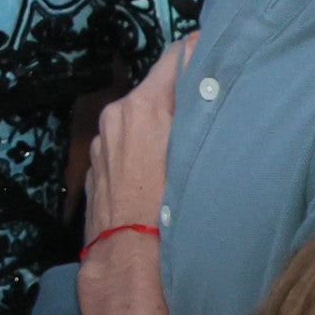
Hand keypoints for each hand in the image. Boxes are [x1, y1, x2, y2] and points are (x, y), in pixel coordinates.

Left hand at [79, 32, 190, 251]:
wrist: (128, 260)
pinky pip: (124, 147)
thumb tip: (210, 75)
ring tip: (187, 146)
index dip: (198, 55)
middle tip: (211, 109)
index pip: (174, 57)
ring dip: (160, 126)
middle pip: (156, 90)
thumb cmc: (169, 209)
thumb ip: (199, 110)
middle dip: (181, 97)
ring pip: (139, 120)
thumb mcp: (195, 152)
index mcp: (140, 107)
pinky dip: (141, 150)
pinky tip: (160, 173)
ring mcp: (100, 144)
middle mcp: (114, 118)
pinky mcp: (95, 168)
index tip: (219, 58)